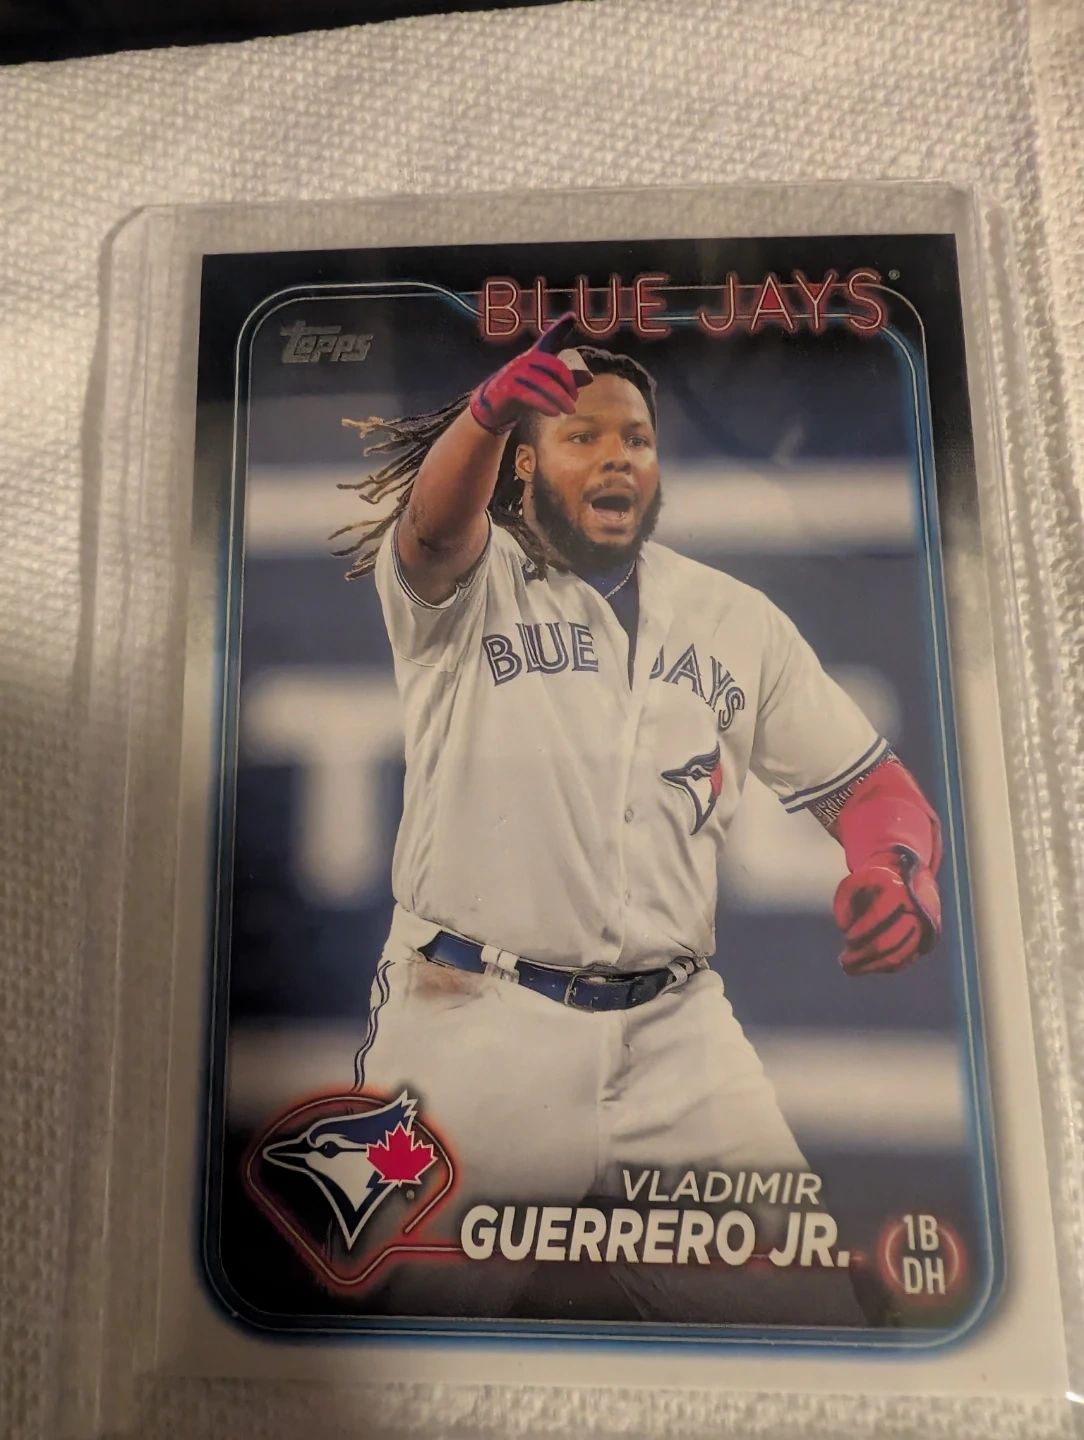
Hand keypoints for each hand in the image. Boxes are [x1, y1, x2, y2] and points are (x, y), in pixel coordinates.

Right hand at [469, 314, 589, 434]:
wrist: (491, 408)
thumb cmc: (521, 393)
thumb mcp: (544, 386)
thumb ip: (566, 381)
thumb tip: (590, 377)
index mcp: (534, 357)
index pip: (548, 339)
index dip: (559, 328)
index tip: (572, 317)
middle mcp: (524, 361)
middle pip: (552, 366)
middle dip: (567, 381)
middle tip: (575, 399)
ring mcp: (514, 374)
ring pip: (542, 382)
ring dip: (559, 397)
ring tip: (570, 410)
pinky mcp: (506, 390)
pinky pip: (528, 395)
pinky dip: (543, 404)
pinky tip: (554, 413)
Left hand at [833, 846, 940, 975]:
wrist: (909, 879)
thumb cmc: (873, 883)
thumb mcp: (854, 882)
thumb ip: (843, 901)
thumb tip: (845, 928)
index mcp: (898, 889)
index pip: (880, 914)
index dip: (862, 929)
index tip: (847, 937)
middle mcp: (916, 909)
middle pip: (890, 941)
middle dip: (864, 954)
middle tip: (843, 962)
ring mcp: (924, 927)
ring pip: (899, 955)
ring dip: (873, 966)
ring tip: (851, 969)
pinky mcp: (926, 941)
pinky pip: (906, 961)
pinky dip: (885, 967)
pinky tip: (867, 967)